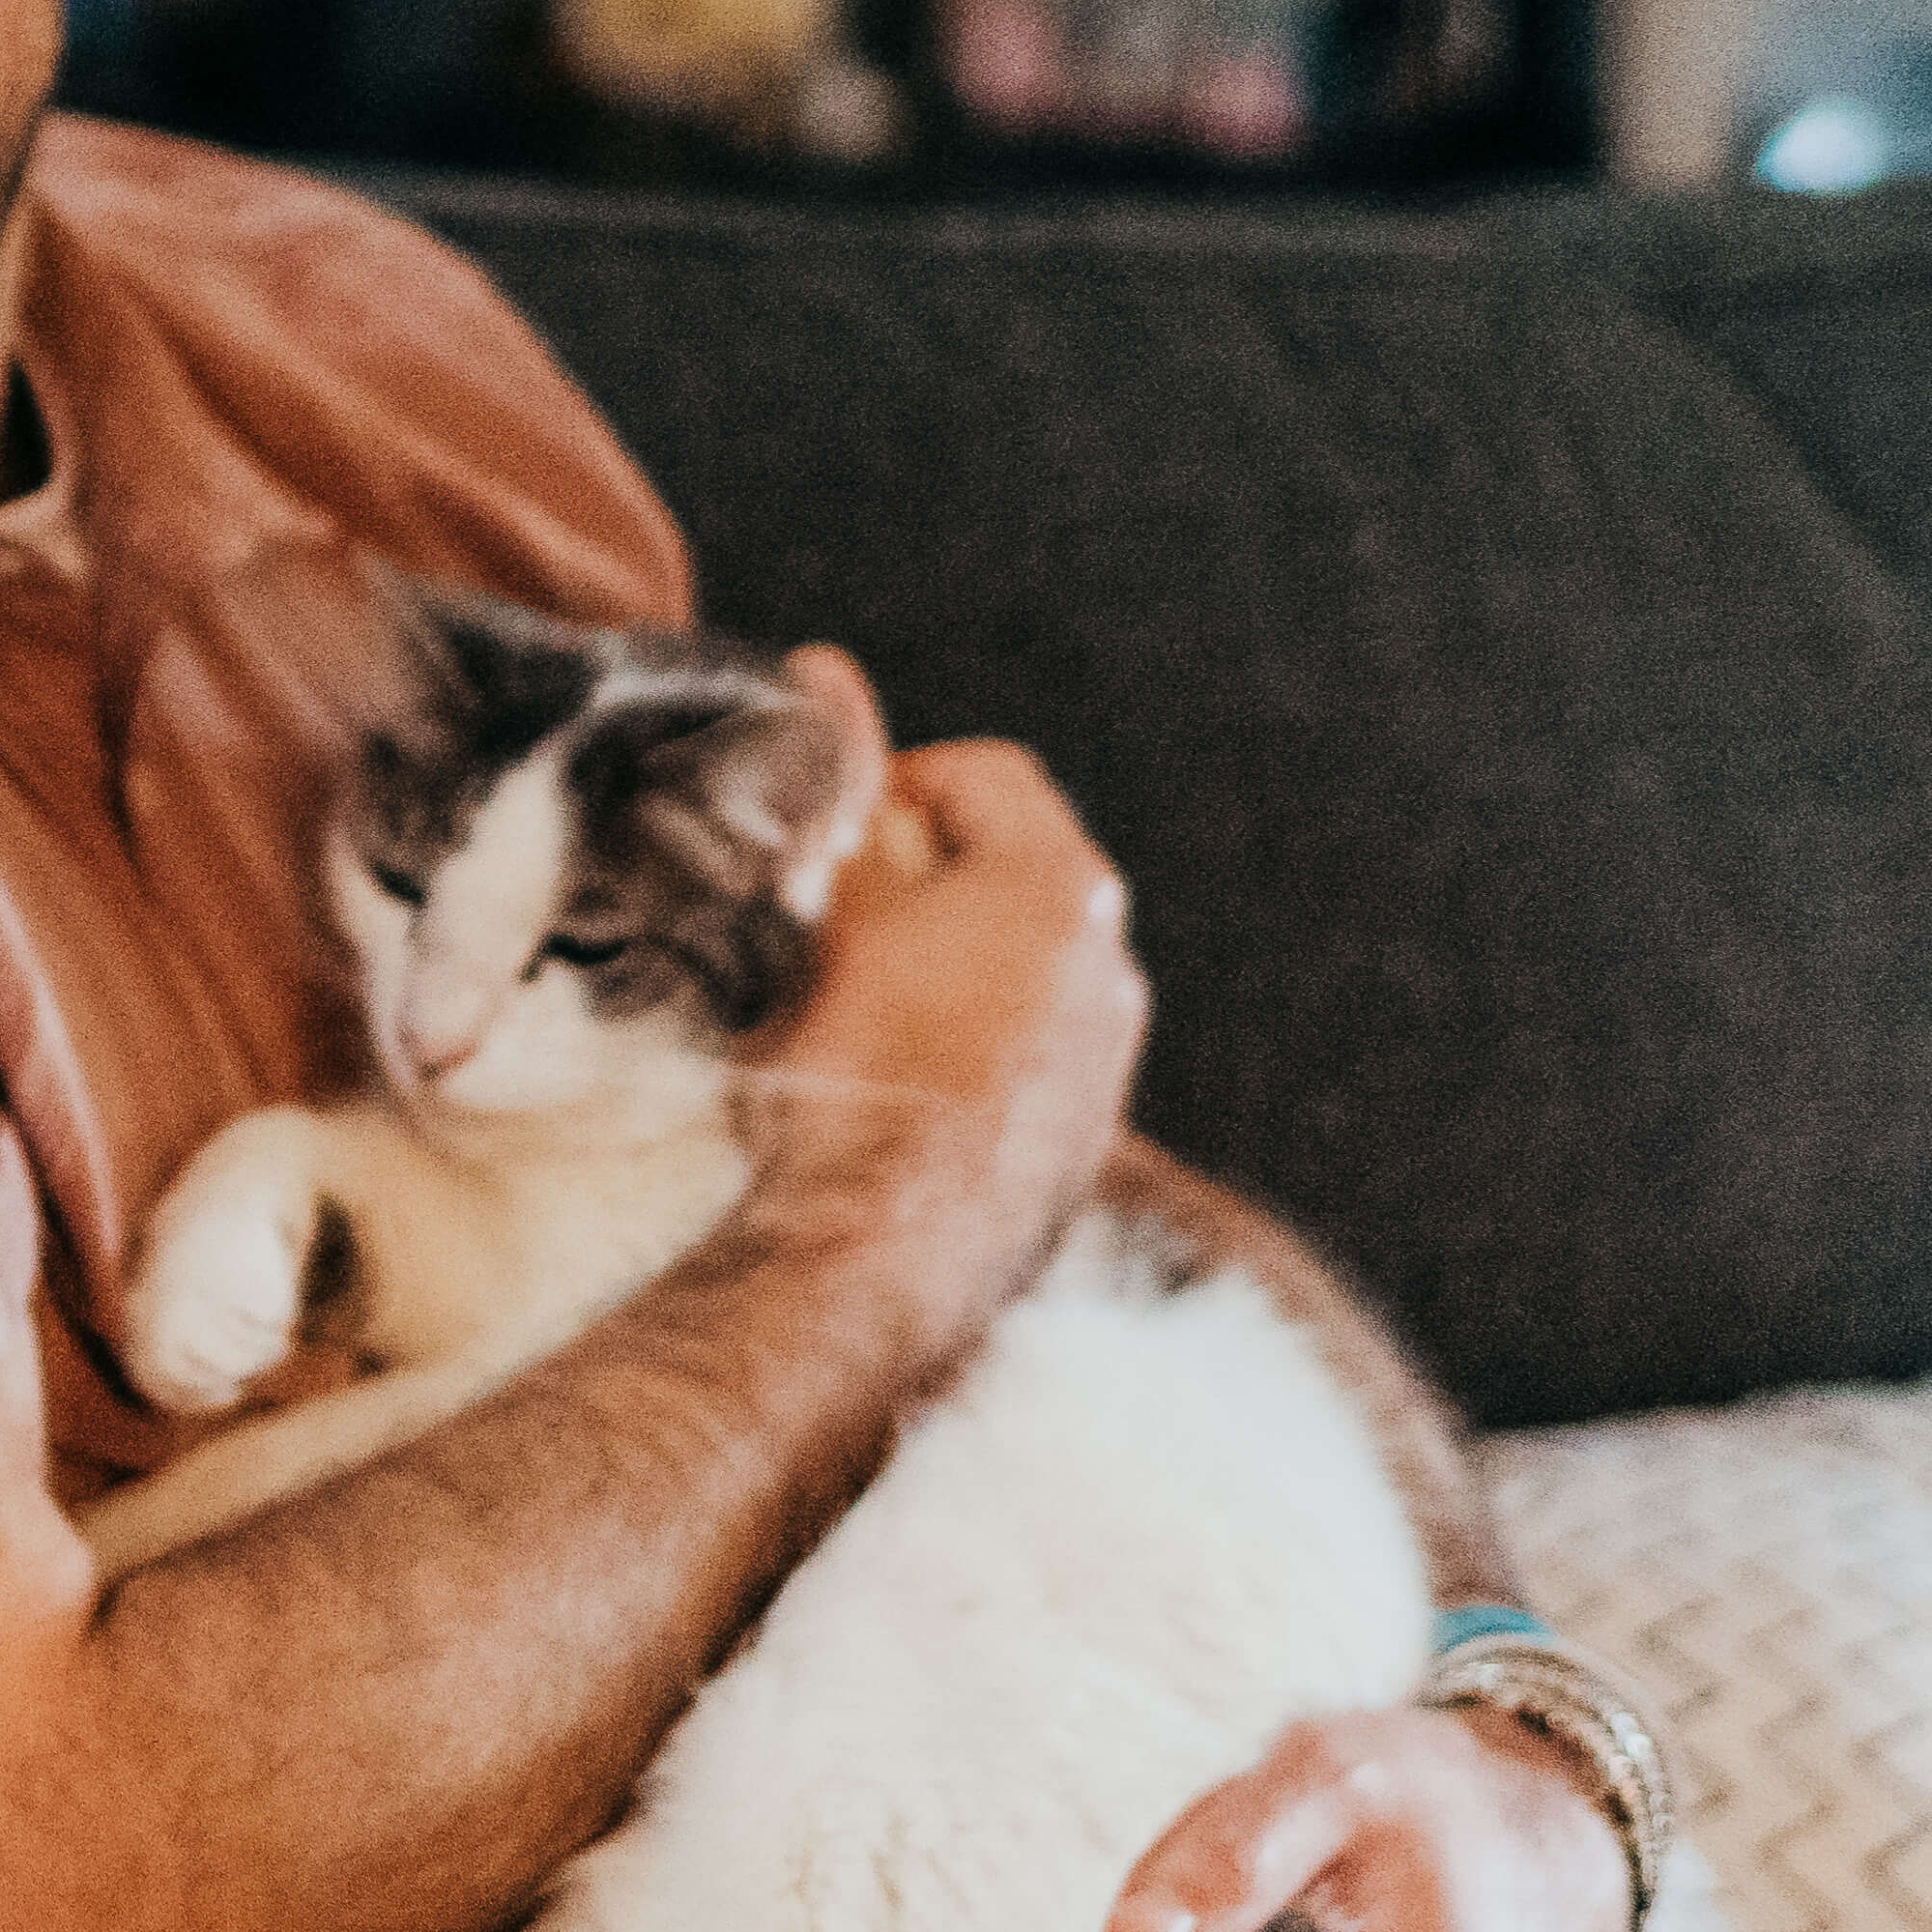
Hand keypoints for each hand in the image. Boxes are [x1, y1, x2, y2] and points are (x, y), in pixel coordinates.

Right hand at [746, 710, 1141, 1309]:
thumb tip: (828, 670)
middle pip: (1014, 870)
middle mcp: (1111, 963)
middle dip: (924, 879)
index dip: (897, 782)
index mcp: (1059, 884)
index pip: (986, 773)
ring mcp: (1108, 1060)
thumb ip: (836, 784)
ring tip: (857, 1009)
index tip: (833, 831)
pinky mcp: (1087, 1141)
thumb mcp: (820, 911)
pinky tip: (896, 1087)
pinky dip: (973, 1050)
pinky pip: (1031, 1057)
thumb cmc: (846, 1076)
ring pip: (1024, 969)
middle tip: (831, 919)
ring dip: (951, 967)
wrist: (877, 1261)